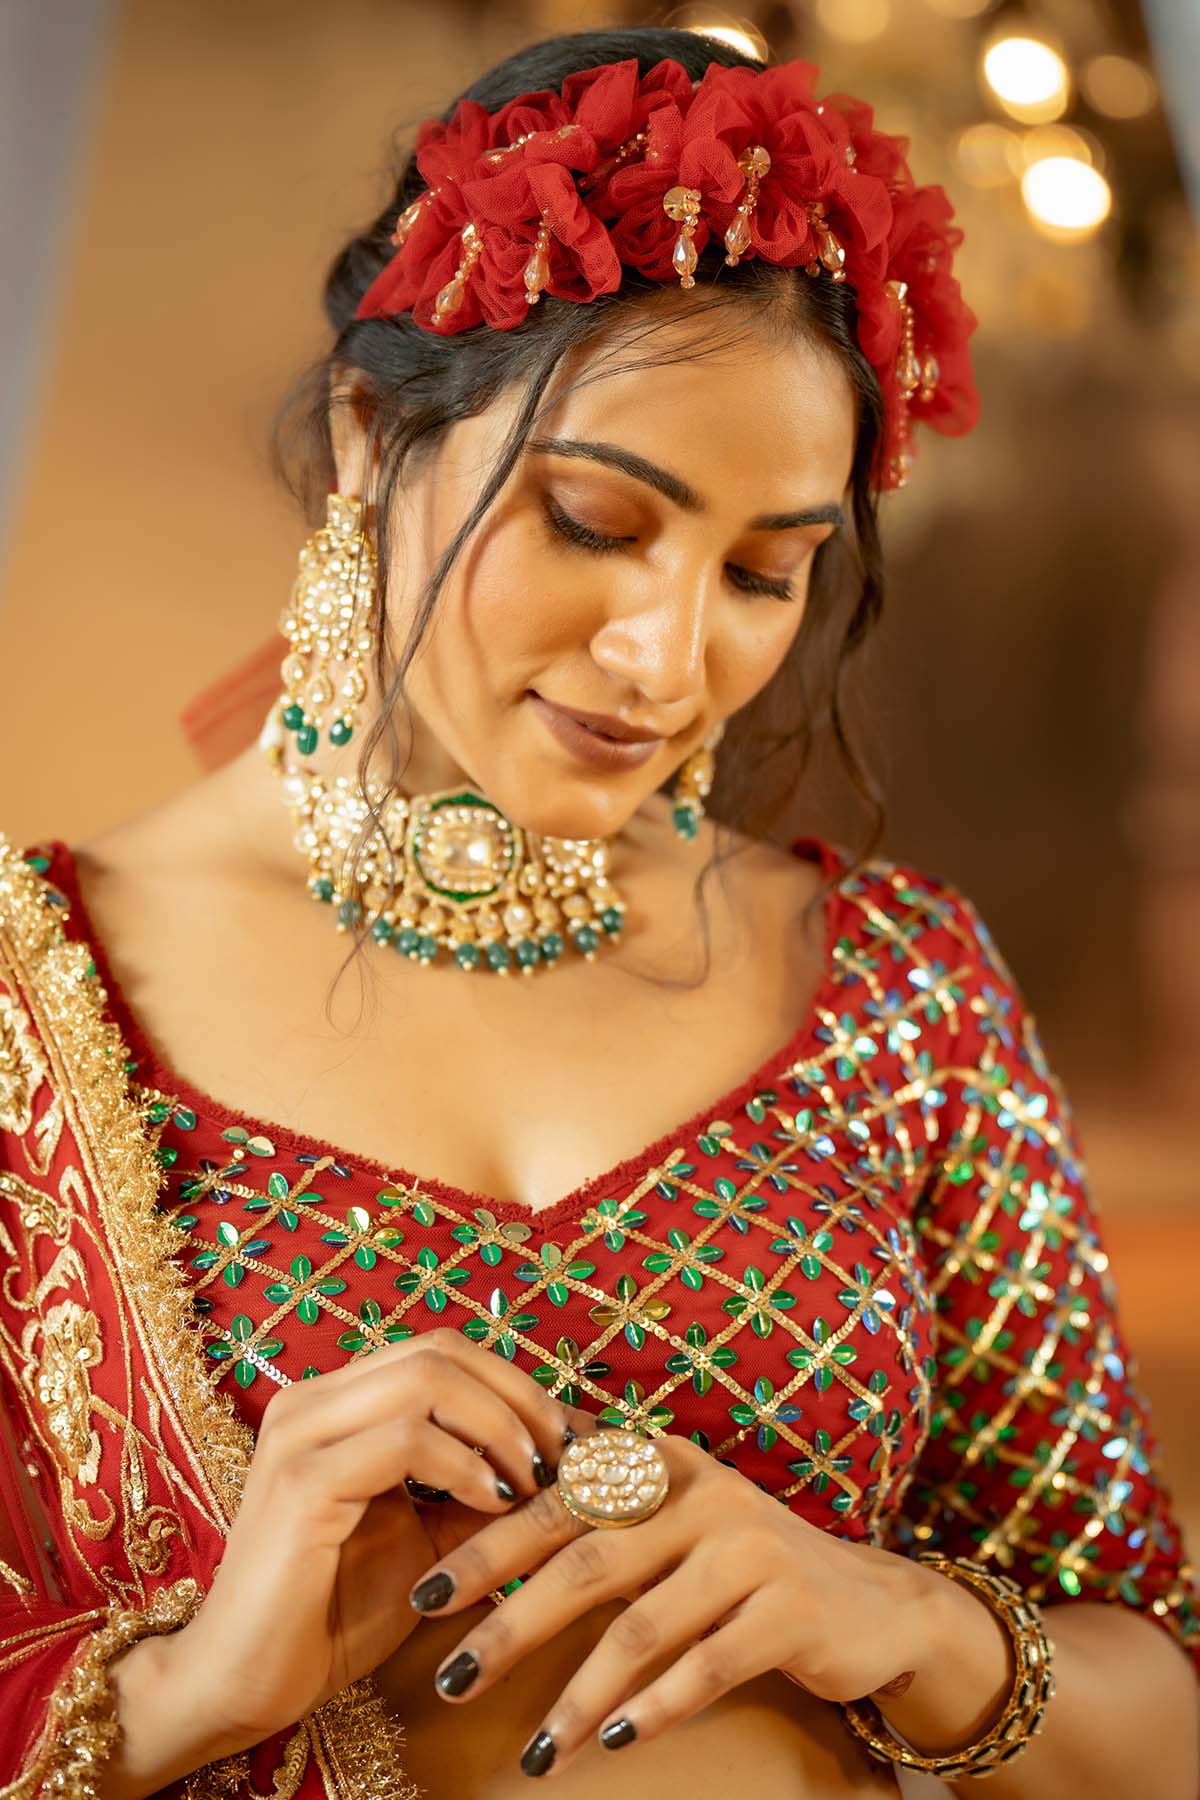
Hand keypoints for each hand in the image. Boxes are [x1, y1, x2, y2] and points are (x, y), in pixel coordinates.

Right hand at [165, 1330, 573, 1758]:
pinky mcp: (301, 1481)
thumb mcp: (428, 1541)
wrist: (243, 1683)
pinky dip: (464, 1464)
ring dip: (499, 1425)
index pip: (440, 1350)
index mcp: (335, 1403)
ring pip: (426, 1379)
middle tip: (561, 1454)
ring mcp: (301, 1434)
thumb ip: (479, 1491)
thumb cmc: (332, 1614)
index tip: (567, 1438)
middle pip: (439, 1349)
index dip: (513, 1383)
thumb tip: (562, 1461)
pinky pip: (405, 1438)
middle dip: (517, 1396)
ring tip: (532, 1480)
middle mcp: (311, 1400)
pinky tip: (494, 1502)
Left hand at [405, 1428, 941, 1776]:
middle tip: (447, 1674)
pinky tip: (614, 1741)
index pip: (556, 1500)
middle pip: (585, 1559)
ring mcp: (749, 1548)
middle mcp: (701, 1492)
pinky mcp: (788, 1608)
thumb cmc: (744, 1565)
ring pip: (640, 1626)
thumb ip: (598, 1504)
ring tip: (533, 1752)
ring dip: (578, 1695)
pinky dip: (657, 1706)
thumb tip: (484, 1494)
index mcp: (660, 1462)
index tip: (421, 1594)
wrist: (872, 1603)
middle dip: (509, 1620)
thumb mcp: (674, 1517)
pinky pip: (707, 1665)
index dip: (486, 1546)